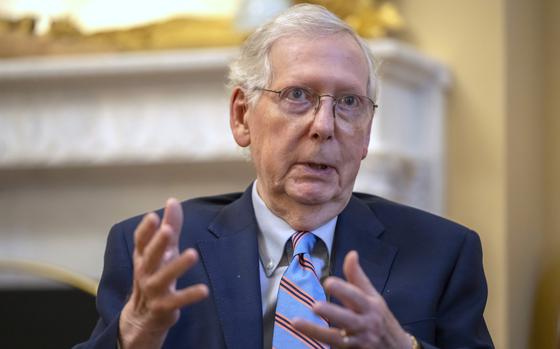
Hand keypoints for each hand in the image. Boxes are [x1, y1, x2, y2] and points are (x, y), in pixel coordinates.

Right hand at [119, 198, 208, 348]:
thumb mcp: (164, 251)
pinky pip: (177, 300)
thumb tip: (172, 200)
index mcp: (143, 257)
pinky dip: (189, 295)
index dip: (146, 230)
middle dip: (158, 244)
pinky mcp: (163, 307)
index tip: (153, 216)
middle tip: (168, 231)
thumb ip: (170, 226)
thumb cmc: (156, 275)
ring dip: (177, 266)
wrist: (143, 317)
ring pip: (163, 277)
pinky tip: (204, 290)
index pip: (141, 242)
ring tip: (193, 254)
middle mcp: (145, 273)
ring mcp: (153, 291)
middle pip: (150, 257)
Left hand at [293, 251, 411, 348]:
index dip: (343, 289)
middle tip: (315, 306)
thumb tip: (352, 254)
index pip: (356, 296)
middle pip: (348, 319)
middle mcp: (365, 324)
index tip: (328, 282)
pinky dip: (324, 345)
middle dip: (332, 313)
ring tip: (296, 322)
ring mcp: (359, 342)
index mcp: (370, 306)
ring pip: (336, 338)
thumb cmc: (381, 319)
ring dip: (316, 331)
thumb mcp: (374, 297)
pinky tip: (305, 339)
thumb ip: (358, 277)